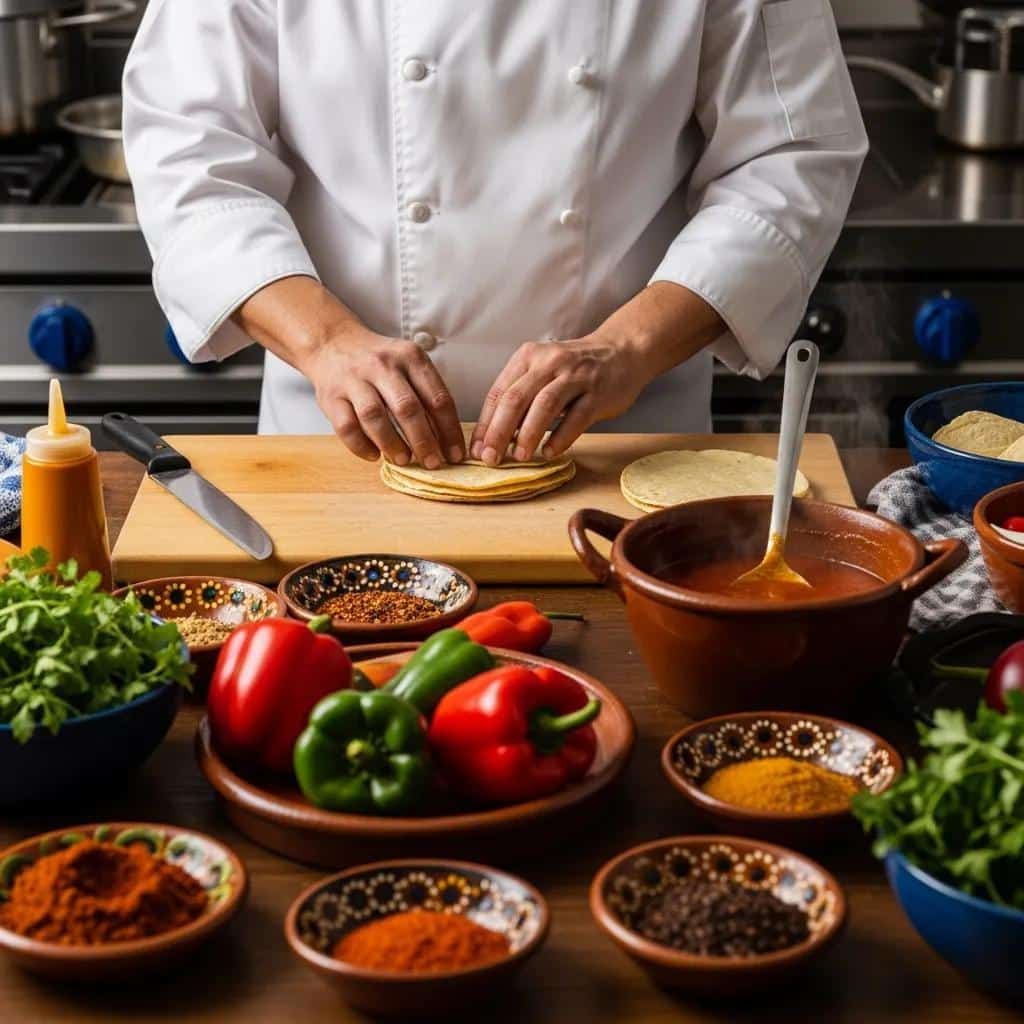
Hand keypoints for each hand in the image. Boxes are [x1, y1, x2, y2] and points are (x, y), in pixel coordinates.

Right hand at [303, 326, 463, 466]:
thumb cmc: (380, 362)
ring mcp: (354, 379)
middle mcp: (382, 365)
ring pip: (374, 416)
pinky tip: (374, 456)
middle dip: (424, 441)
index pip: (437, 398)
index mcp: (410, 357)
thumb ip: (426, 395)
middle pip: (407, 407)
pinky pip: (346, 427)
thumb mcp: (408, 365)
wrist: (332, 343)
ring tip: (404, 461)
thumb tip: (446, 440)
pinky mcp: (331, 396)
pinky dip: (362, 446)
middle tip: (432, 464)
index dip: (449, 431)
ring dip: (392, 444)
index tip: (455, 455)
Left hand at [468, 282, 724, 463]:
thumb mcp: (542, 371)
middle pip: (516, 399)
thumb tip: (496, 437)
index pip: (498, 393)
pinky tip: (549, 452)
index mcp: (527, 357)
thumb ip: (521, 398)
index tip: (477, 451)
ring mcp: (575, 376)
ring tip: (520, 457)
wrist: (623, 350)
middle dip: (499, 432)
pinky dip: (561, 437)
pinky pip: (576, 417)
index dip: (485, 424)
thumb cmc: (575, 368)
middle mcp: (549, 362)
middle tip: (490, 459)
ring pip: (545, 405)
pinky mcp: (598, 391)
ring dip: (528, 434)